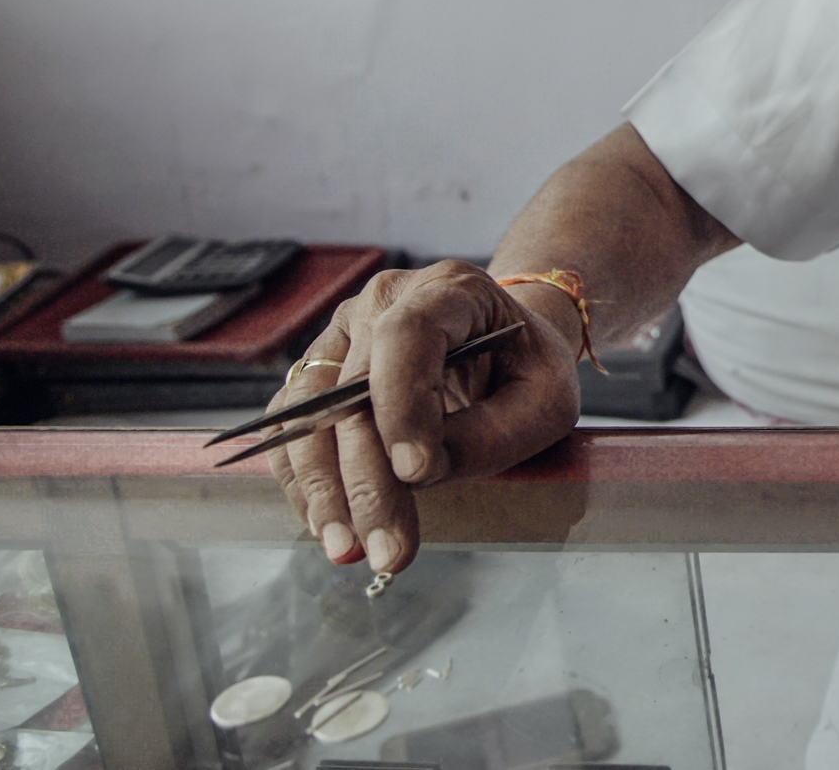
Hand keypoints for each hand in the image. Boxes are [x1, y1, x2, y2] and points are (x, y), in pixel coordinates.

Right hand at [265, 260, 581, 574]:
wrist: (506, 348)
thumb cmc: (527, 370)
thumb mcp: (545, 400)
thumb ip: (492, 432)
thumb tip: (418, 471)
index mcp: (450, 291)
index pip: (408, 335)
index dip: (403, 403)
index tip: (417, 470)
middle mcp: (384, 302)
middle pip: (354, 387)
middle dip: (368, 478)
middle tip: (388, 547)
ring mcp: (342, 335)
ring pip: (308, 412)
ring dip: (324, 489)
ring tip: (349, 548)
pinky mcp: (318, 374)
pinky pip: (293, 429)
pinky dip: (304, 482)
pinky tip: (329, 525)